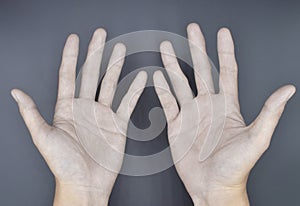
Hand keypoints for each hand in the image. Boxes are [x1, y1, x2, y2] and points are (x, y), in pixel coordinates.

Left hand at [12, 29, 146, 205]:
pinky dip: (134, 89)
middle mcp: (85, 108)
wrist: (86, 185)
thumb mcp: (43, 138)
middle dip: (96, 53)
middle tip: (101, 34)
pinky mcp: (118, 124)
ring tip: (121, 49)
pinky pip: (127, 102)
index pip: (68, 75)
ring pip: (110, 84)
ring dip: (116, 66)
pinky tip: (139, 77)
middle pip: (91, 73)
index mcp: (66, 109)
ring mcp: (103, 114)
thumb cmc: (63, 165)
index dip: (70, 56)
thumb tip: (16, 93)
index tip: (74, 39)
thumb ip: (31, 114)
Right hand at [153, 23, 294, 205]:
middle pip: (200, 70)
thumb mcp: (256, 139)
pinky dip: (162, 89)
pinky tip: (158, 77)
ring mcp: (191, 115)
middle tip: (191, 30)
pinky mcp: (176, 126)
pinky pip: (168, 103)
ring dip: (173, 65)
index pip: (226, 71)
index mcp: (227, 107)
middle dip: (196, 49)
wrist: (213, 187)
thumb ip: (270, 113)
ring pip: (180, 83)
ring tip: (166, 48)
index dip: (224, 51)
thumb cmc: (235, 167)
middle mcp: (208, 106)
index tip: (222, 33)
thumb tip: (288, 90)